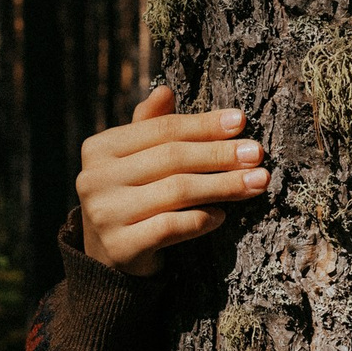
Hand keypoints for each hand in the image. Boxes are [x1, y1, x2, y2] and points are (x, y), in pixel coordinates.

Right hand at [77, 84, 268, 275]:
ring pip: (176, 191)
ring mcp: (105, 214)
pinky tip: (221, 216)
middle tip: (257, 154)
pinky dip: (201, 220)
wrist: (108, 260)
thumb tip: (165, 90)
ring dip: (223, 186)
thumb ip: (150, 127)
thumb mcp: (135, 160)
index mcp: (99, 148)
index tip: (241, 122)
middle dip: (220, 154)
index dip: (203, 124)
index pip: (161, 130)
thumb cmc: (131, 198)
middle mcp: (95, 178)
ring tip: (256, 183)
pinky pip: (171, 227)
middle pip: (171, 159)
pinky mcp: (120, 246)